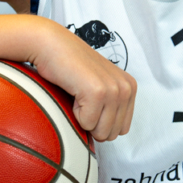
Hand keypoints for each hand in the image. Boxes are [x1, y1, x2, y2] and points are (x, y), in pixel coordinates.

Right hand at [29, 19, 136, 141]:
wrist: (51, 45)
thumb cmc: (70, 68)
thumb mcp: (100, 87)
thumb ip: (110, 107)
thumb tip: (107, 137)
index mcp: (130, 88)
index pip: (121, 130)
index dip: (99, 122)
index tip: (89, 100)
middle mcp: (127, 88)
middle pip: (111, 134)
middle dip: (92, 123)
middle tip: (81, 97)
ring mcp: (114, 90)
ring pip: (100, 132)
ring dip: (82, 118)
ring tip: (78, 93)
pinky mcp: (98, 92)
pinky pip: (86, 123)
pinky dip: (73, 112)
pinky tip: (73, 90)